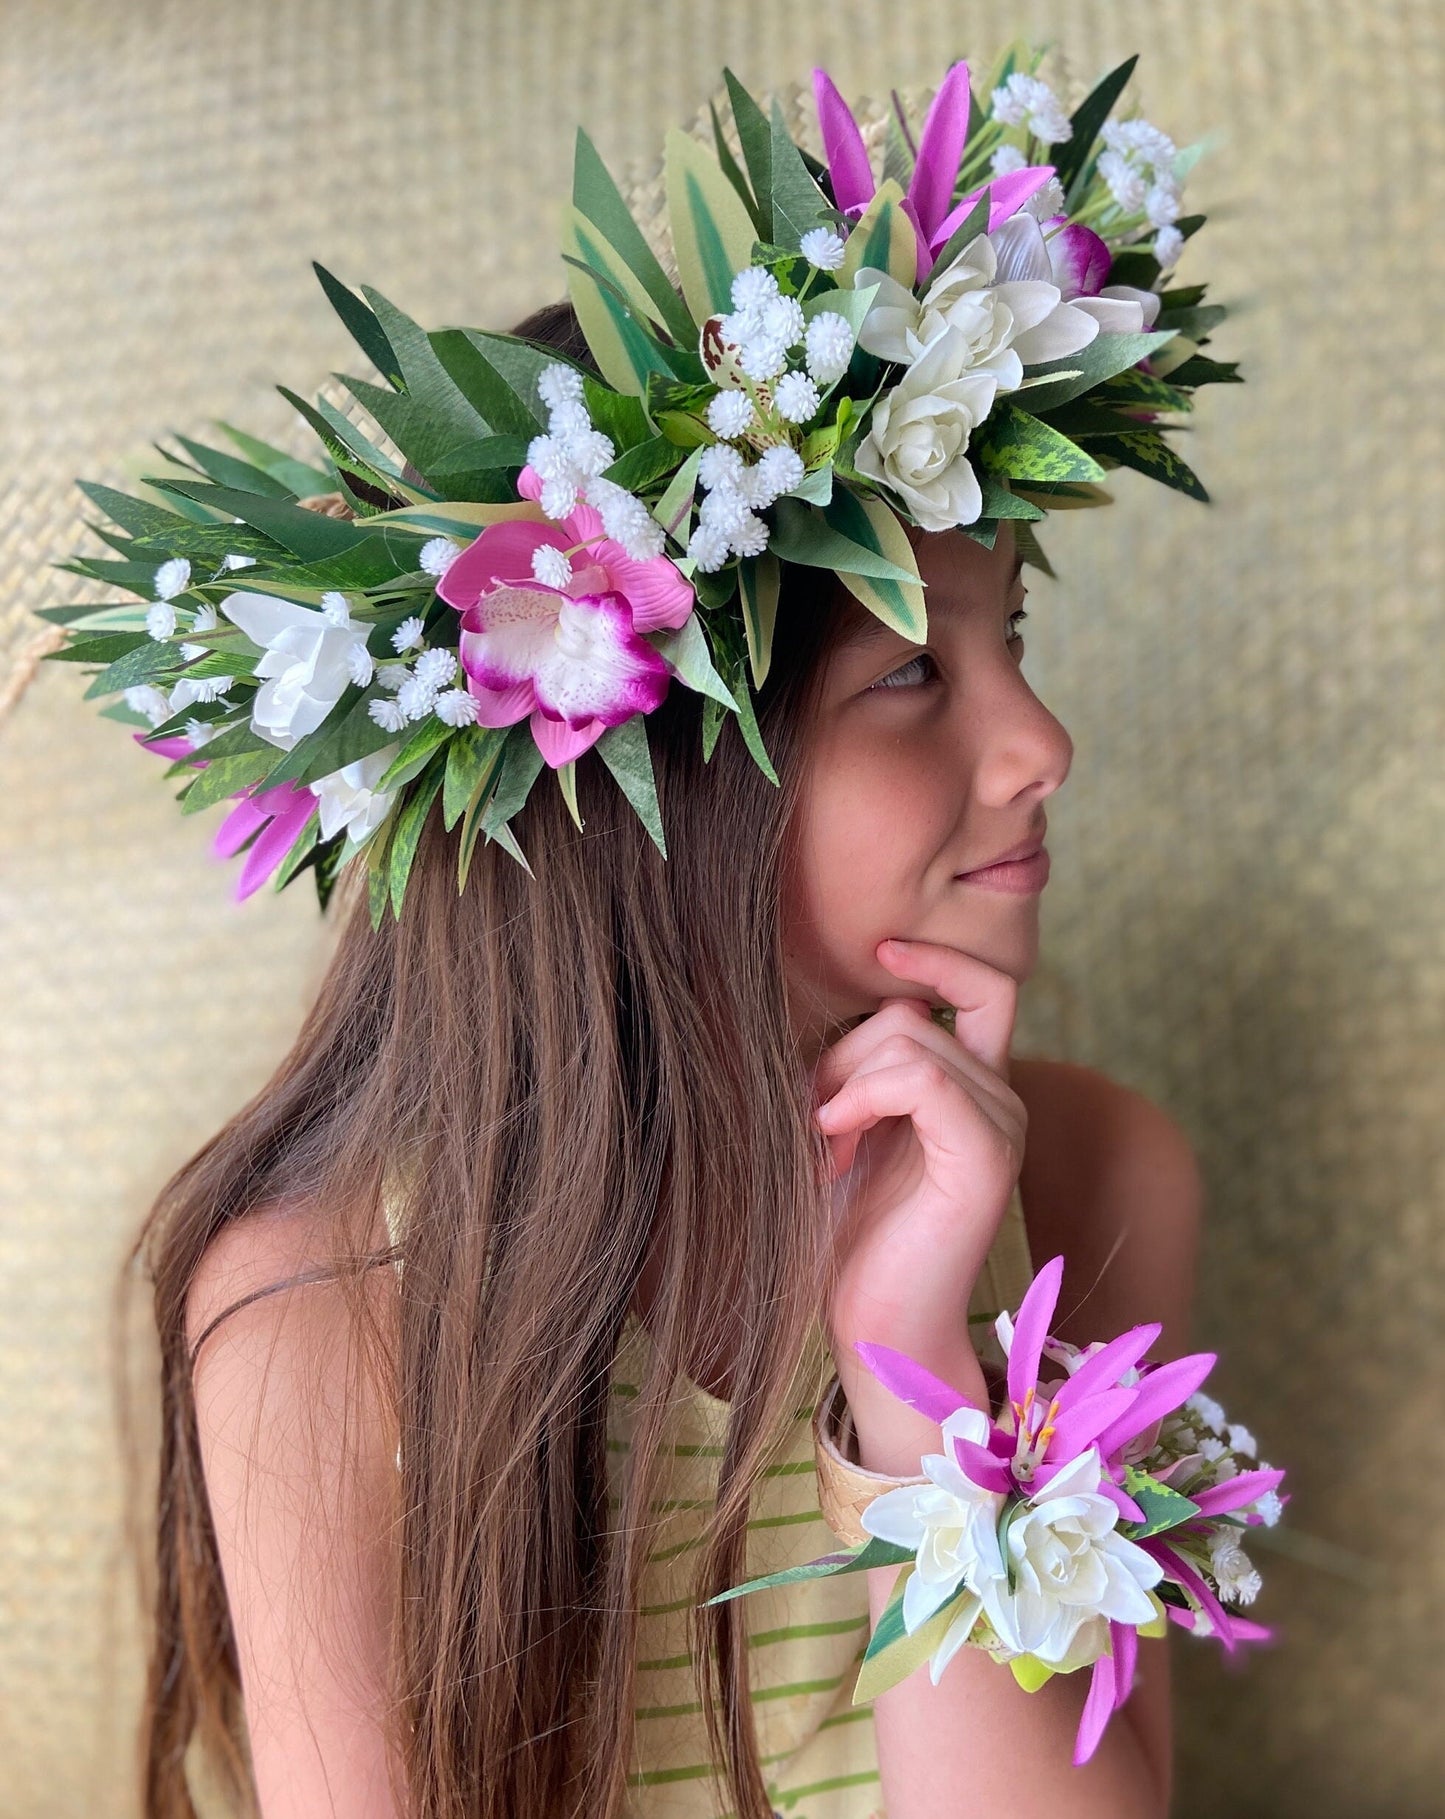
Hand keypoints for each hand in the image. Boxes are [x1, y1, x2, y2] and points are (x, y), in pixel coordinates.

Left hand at [812, 938, 1027, 1465]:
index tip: (883, 950)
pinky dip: (862, 1095)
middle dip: (839, 1056)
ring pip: (908, 1038)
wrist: (875, 1325)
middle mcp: (999, 1098)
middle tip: (812, 1126)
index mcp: (972, 1090)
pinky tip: (834, 1138)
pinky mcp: (986, 1154)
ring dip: (841, 1084)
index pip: (986, 987)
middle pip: (909, 1016)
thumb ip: (854, 1069)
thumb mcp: (843, 1129)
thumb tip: (829, 1004)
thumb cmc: (848, 1234)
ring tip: (824, 1149)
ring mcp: (1000, 1124)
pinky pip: (923, 1076)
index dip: (940, 958)